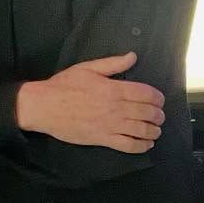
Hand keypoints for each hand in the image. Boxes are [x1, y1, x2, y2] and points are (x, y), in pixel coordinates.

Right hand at [16, 53, 164, 153]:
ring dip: (154, 130)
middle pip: (148, 112)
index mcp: (113, 88)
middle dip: (158, 115)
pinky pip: (129, 145)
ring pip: (142, 130)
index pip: (146, 93)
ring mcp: (110, 125)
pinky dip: (142, 146)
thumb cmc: (64, 85)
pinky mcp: (103, 139)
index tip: (159, 99)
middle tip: (159, 115)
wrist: (44, 106)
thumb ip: (112, 63)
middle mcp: (116, 108)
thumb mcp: (87, 68)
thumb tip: (133, 56)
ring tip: (155, 129)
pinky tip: (147, 143)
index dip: (158, 97)